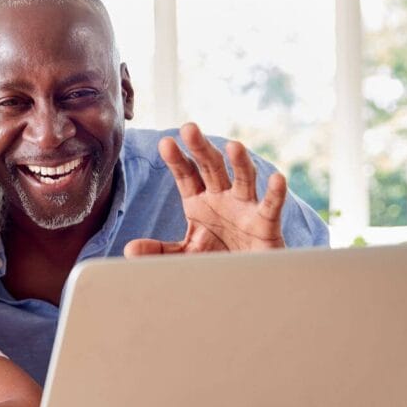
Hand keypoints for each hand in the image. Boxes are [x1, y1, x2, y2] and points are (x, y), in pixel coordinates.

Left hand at [124, 123, 286, 256]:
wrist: (244, 279)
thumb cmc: (215, 260)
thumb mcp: (183, 256)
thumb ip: (159, 251)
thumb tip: (130, 249)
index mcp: (198, 202)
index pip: (186, 175)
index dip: (177, 160)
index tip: (165, 143)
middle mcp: (222, 198)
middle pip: (211, 167)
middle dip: (201, 148)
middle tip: (189, 127)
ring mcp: (245, 208)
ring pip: (243, 179)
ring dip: (240, 162)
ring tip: (233, 145)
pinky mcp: (266, 225)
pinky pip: (270, 206)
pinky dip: (275, 193)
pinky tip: (276, 178)